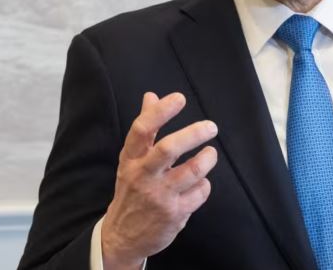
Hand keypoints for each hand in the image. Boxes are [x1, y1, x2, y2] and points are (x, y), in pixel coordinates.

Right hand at [101, 92, 218, 269]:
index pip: (142, 130)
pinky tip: (200, 183)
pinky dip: (204, 184)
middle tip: (211, 127)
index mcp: (131, 159)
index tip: (179, 98)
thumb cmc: (131, 190)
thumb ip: (145, 128)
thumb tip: (151, 96)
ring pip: (192, 171)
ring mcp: (159, 196)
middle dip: (193, 134)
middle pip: (169, 149)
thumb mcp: (132, 160)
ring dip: (207, 158)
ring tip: (210, 153)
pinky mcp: (174, 214)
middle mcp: (143, 176)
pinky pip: (200, 192)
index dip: (161, 111)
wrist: (122, 236)